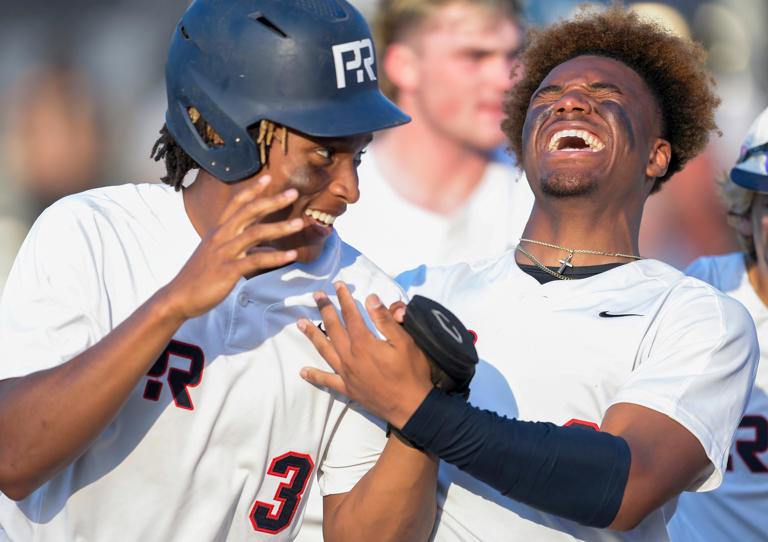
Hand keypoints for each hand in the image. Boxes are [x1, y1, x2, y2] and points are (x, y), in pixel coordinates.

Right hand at [161, 175, 304, 320]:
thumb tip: (268, 248)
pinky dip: (275, 257)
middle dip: (272, 201)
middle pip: (248, 211)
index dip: (252, 189)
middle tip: (293, 192)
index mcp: (218, 231)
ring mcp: (224, 252)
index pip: (236, 203)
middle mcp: (220, 237)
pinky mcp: (228, 270)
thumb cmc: (200, 276)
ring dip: (280, 227)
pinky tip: (291, 255)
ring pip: (255, 233)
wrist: (180, 297)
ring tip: (300, 223)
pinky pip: (255, 260)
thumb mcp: (219, 255)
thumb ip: (244, 248)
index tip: (268, 177)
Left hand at [298, 282, 431, 428]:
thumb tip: (371, 298)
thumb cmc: (412, 372)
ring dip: (312, 335)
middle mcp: (350, 356)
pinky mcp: (348, 389)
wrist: (412, 407)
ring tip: (300, 323)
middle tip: (317, 295)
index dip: (344, 298)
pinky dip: (315, 375)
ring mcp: (347, 374)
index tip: (338, 285)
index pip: (351, 315)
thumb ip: (385, 320)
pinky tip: (303, 372)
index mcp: (364, 343)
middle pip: (333, 328)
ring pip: (324, 350)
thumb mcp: (405, 342)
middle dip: (325, 309)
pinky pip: (327, 381)